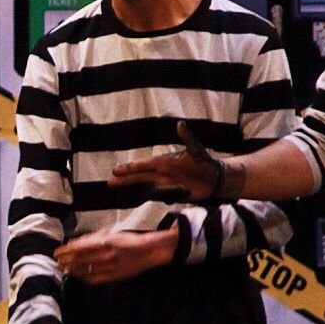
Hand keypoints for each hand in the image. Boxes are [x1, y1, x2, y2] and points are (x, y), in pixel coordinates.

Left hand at [54, 226, 177, 285]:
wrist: (149, 252)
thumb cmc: (129, 241)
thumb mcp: (111, 235)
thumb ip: (94, 238)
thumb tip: (75, 242)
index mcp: (106, 242)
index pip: (81, 247)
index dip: (67, 251)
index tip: (57, 252)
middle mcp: (107, 254)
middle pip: (81, 259)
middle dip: (67, 261)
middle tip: (57, 262)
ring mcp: (110, 267)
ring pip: (87, 269)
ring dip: (74, 269)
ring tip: (65, 269)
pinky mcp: (114, 276)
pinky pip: (96, 278)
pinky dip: (86, 277)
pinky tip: (79, 277)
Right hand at [110, 121, 225, 200]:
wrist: (214, 178)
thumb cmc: (204, 162)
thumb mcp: (196, 149)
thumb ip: (187, 138)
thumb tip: (180, 123)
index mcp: (164, 162)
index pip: (143, 165)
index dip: (130, 168)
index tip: (116, 170)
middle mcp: (162, 172)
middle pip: (140, 177)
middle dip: (125, 179)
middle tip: (110, 181)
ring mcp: (166, 183)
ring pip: (145, 186)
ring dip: (133, 188)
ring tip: (118, 189)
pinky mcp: (172, 193)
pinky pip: (158, 196)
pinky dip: (152, 197)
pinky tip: (140, 200)